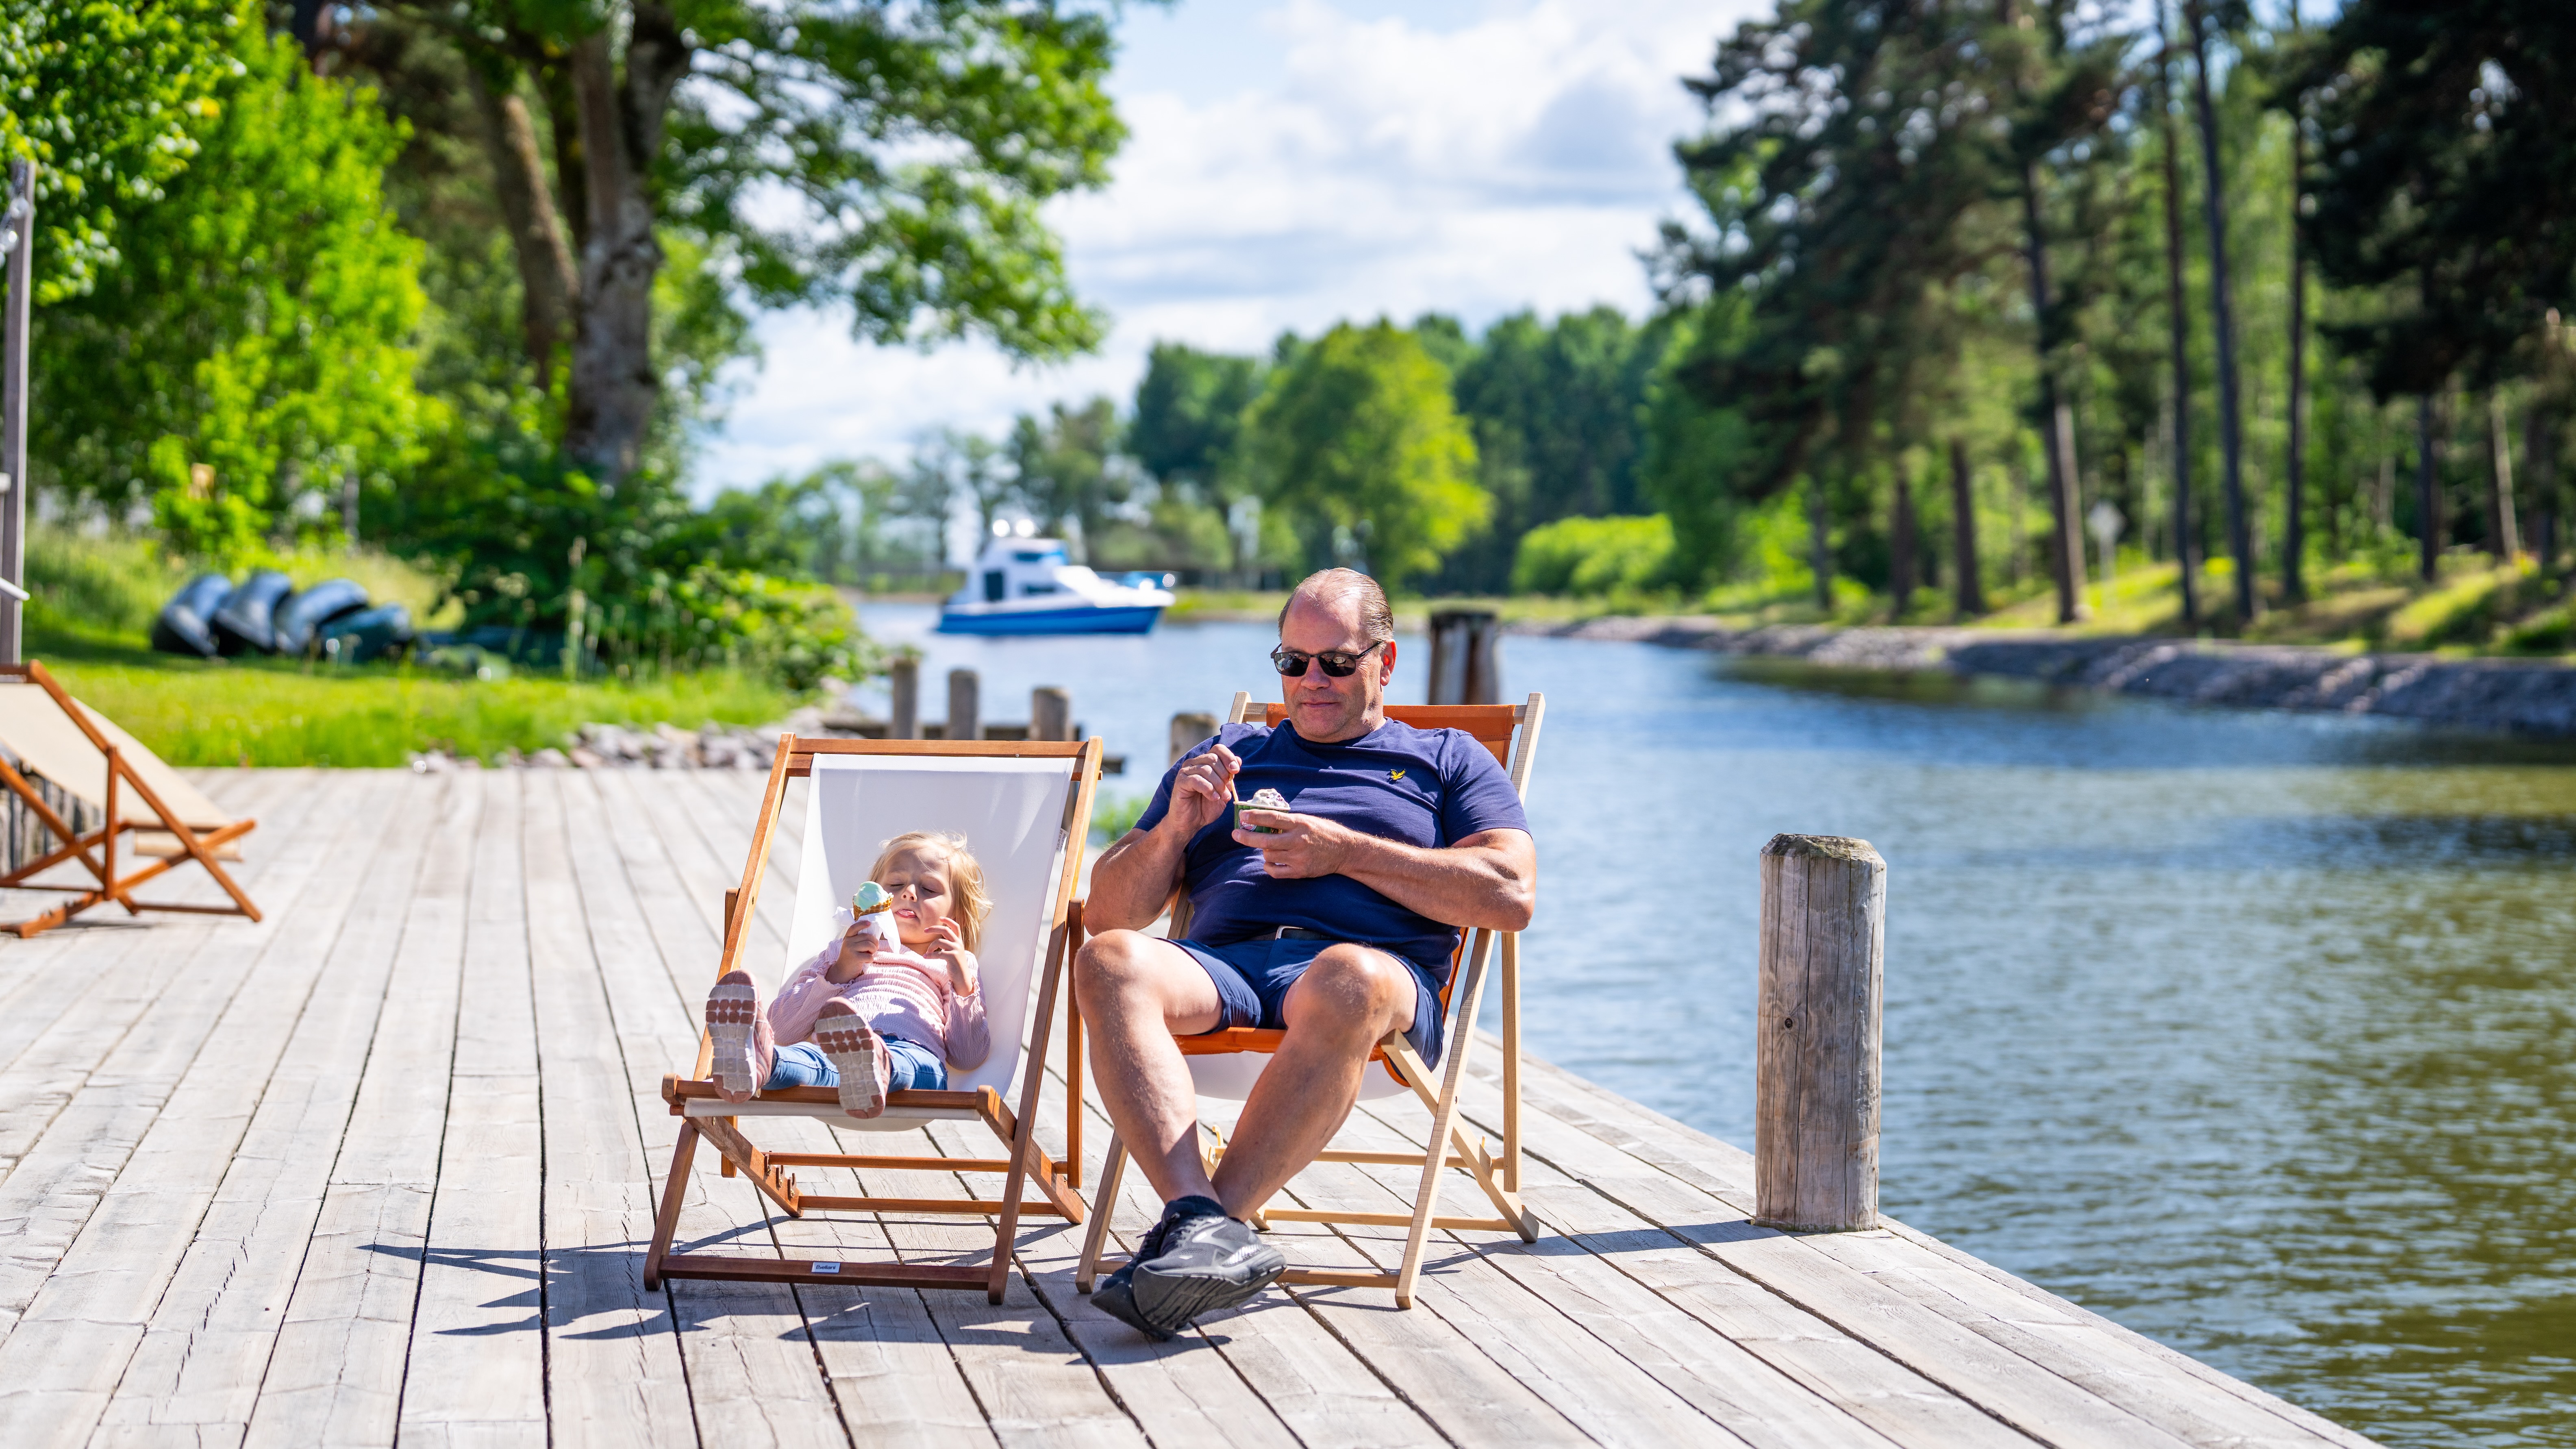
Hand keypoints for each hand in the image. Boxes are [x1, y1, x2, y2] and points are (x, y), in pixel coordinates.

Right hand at [825, 927, 875, 982]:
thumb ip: (859, 940)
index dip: (862, 924)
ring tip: (871, 954)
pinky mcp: (854, 958)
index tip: (869, 923)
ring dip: (874, 950)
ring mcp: (850, 949)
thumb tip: (874, 937)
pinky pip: (869, 956)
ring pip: (869, 945)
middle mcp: (847, 942)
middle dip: (874, 942)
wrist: (842, 971)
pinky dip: (871, 959)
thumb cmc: (850, 958)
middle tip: (874, 948)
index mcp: (847, 938)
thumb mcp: (851, 947)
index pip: (854, 928)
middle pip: (867, 937)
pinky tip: (866, 961)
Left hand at [928, 918, 979, 995]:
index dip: (948, 920)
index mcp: (959, 941)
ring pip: (939, 941)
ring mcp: (956, 949)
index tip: (940, 917)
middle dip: (933, 928)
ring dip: (930, 947)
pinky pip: (938, 953)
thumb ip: (949, 944)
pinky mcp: (952, 957)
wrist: (962, 978)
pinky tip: (925, 957)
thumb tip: (938, 939)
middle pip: (945, 930)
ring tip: (927, 953)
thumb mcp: (955, 952)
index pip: (956, 926)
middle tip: (925, 931)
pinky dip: (930, 955)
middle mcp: (958, 943)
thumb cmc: (956, 965)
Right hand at [1161, 742, 1240, 836]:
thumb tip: (1238, 760)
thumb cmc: (1206, 807)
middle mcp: (1194, 763)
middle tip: (1227, 791)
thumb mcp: (1223, 791)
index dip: (1228, 757)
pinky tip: (1213, 798)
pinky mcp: (1180, 781)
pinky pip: (1196, 780)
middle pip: (1213, 758)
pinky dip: (1208, 789)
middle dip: (1224, 775)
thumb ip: (1229, 776)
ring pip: (1206, 769)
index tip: (1235, 771)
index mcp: (1205, 762)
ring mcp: (1185, 771)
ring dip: (1218, 784)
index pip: (1218, 749)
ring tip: (1221, 797)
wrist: (1191, 823)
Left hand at [1231, 810, 1363, 878]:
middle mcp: (1298, 841)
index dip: (1255, 816)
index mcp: (1300, 824)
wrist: (1344, 851)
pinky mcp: (1300, 872)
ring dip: (1263, 851)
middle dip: (1246, 837)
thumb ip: (1287, 822)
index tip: (1242, 815)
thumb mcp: (1307, 820)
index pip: (1273, 818)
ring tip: (1269, 847)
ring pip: (1268, 856)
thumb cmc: (1323, 832)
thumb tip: (1262, 819)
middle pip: (1265, 840)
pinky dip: (1268, 866)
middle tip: (1236, 834)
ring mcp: (1299, 858)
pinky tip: (1271, 861)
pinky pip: (1275, 871)